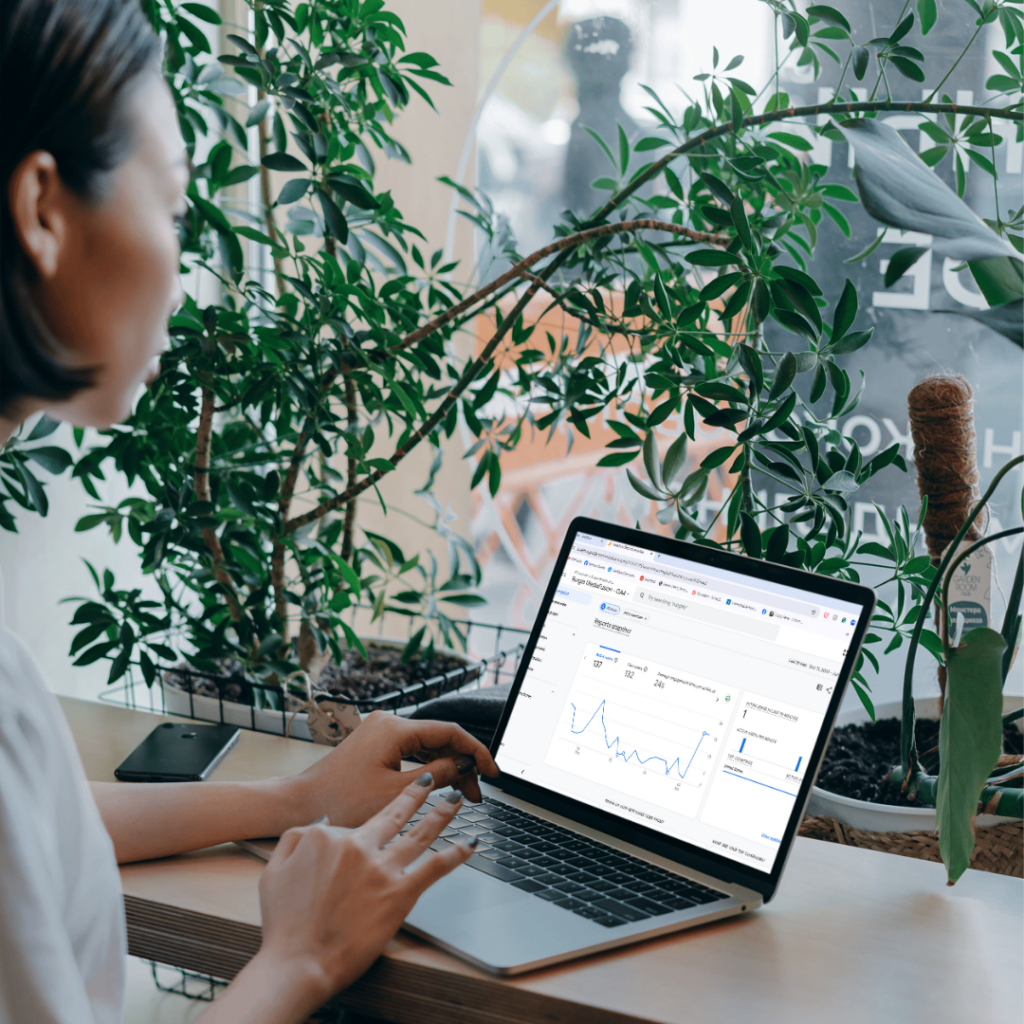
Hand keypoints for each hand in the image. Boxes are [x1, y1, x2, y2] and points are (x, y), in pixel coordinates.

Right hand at [257, 775, 472, 1012]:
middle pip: (395, 813)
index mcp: (329, 836)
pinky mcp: (399, 894)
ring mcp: (381, 869)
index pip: (355, 823)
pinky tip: (469, 844)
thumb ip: (295, 839)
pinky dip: (455, 854)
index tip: (372, 828)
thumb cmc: (285, 924)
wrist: (297, 962)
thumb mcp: (274, 870)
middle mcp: (359, 845)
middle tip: (432, 781)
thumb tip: (321, 824)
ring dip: (441, 813)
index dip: (363, 831)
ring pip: (420, 832)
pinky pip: (434, 867)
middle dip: (417, 793)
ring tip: (456, 800)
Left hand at [297, 710, 499, 828]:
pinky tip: (439, 787)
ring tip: (462, 795)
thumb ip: (437, 776)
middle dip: (462, 765)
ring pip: (427, 746)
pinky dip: (428, 769)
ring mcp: (381, 733)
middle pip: (440, 738)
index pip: (450, 732)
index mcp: (395, 728)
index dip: (475, 752)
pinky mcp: (375, 746)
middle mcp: (389, 723)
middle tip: (476, 794)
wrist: (300, 804)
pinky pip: (411, 752)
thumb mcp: (396, 793)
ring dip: (446, 769)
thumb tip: (464, 766)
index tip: (492, 772)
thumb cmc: (340, 802)